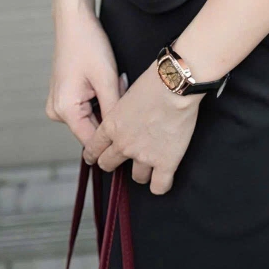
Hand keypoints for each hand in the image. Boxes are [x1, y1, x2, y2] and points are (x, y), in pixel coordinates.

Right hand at [45, 0, 123, 147]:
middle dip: (111, 113)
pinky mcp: (64, 96)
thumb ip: (113, 111)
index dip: (113, 139)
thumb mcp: (107, 79)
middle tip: (120, 88)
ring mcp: (59, 104)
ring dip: (107, 104)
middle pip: (92, 128)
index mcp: (65, 110)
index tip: (131, 130)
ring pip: (91, 117)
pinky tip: (105, 81)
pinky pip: (86, 107)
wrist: (74, 21)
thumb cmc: (89, 44)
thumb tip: (122, 136)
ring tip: (113, 81)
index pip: (92, 140)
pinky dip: (100, 97)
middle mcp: (57, 111)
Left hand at [83, 61, 203, 194]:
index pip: (94, 148)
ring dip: (141, 172)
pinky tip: (164, 177)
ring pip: (136, 178)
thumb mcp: (127, 94)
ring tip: (150, 164)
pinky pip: (159, 187)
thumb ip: (122, 111)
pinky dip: (160, 185)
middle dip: (113, 162)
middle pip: (108, 165)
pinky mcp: (166, 162)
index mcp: (111, 126)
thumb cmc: (153, 82)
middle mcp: (123, 145)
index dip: (94, 154)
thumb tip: (125, 115)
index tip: (95, 156)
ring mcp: (144, 156)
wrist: (174, 85)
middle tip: (123, 159)